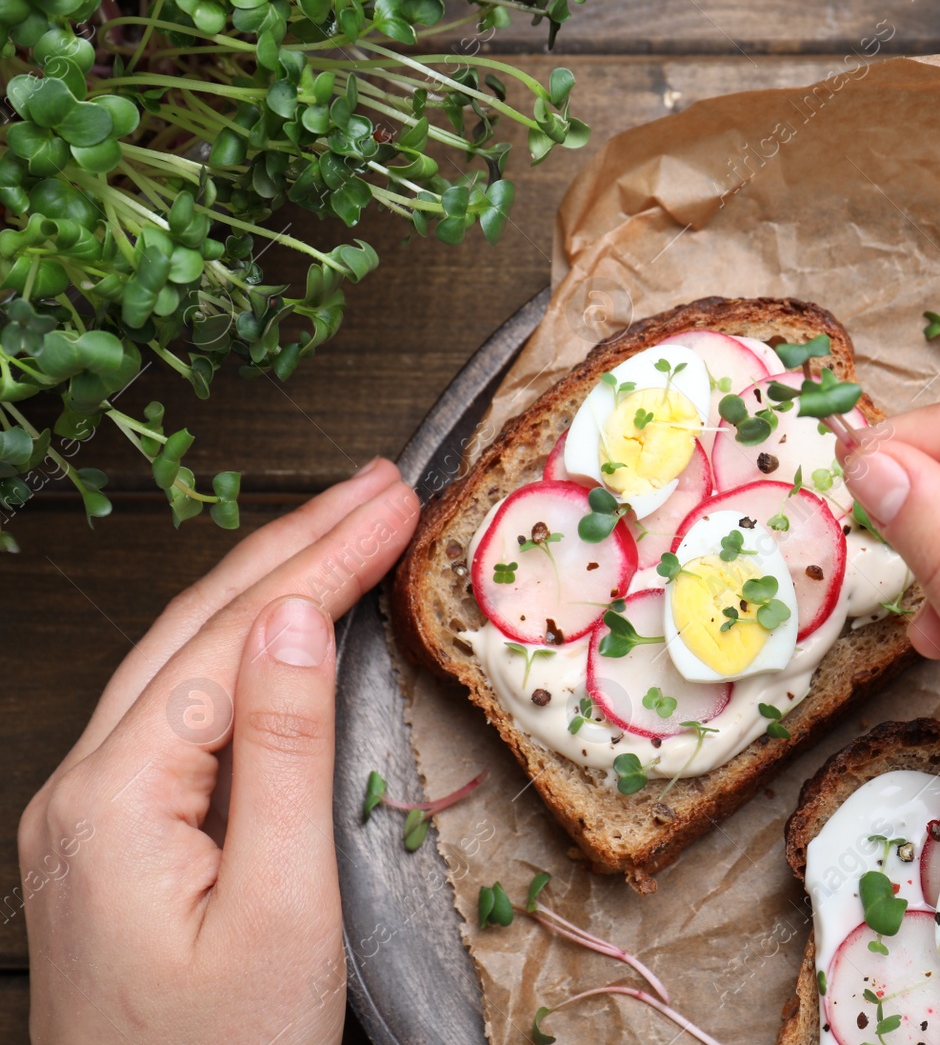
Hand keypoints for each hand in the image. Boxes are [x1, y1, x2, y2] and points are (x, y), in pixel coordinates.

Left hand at [20, 460, 418, 1043]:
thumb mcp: (283, 909)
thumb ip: (282, 753)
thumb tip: (294, 621)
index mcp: (119, 795)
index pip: (238, 637)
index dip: (325, 558)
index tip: (398, 499)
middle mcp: (84, 786)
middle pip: (197, 626)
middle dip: (295, 542)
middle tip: (380, 487)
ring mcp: (88, 812)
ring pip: (183, 659)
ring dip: (268, 584)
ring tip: (345, 529)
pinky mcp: (112, 838)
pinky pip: (179, 711)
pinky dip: (242, 648)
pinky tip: (284, 628)